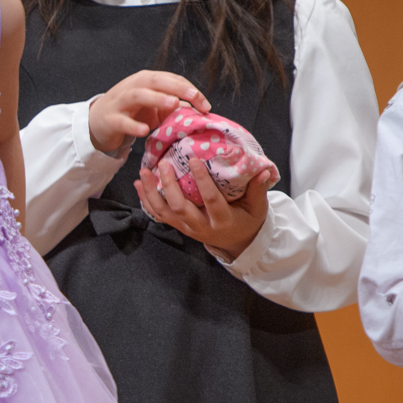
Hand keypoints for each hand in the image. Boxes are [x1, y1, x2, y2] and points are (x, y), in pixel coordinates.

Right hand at [88, 70, 209, 157]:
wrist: (97, 121)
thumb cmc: (131, 112)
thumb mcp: (153, 107)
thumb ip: (172, 106)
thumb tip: (200, 110)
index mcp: (146, 80)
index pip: (171, 80)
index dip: (189, 89)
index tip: (206, 105)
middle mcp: (133, 86)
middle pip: (156, 81)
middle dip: (176, 87)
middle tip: (194, 96)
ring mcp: (119, 102)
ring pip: (138, 95)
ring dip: (157, 98)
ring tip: (174, 104)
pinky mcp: (110, 119)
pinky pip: (122, 121)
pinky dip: (133, 125)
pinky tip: (145, 131)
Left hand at [138, 154, 275, 260]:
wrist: (236, 242)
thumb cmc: (248, 220)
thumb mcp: (258, 208)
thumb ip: (258, 190)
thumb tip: (263, 170)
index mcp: (222, 221)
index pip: (210, 200)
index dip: (202, 181)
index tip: (193, 160)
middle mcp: (200, 227)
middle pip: (180, 207)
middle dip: (169, 186)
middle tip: (163, 164)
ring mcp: (186, 228)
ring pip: (163, 212)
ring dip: (151, 192)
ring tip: (143, 173)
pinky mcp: (178, 226)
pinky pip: (158, 214)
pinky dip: (146, 200)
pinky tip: (139, 184)